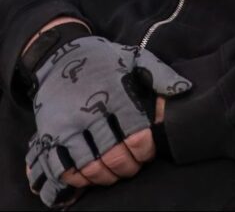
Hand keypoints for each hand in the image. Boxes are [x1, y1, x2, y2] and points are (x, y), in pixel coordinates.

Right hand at [24, 36, 190, 206]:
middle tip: (133, 167)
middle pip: (113, 155)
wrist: (58, 55)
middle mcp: (89, 109)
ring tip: (114, 173)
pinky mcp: (48, 134)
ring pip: (89, 166)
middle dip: (128, 167)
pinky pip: (62, 168)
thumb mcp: (134, 57)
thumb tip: (186, 90)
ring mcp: (66, 124)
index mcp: (115, 91)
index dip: (146, 150)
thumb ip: (160, 74)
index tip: (147, 152)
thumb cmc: (103, 60)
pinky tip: (88, 175)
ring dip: (105, 177)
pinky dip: (77, 179)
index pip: (136, 134)